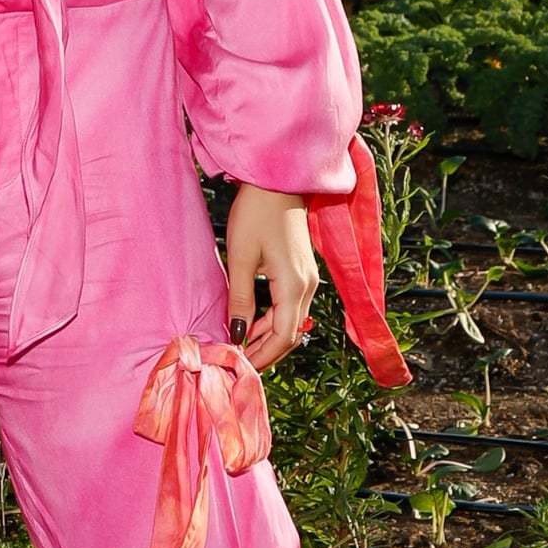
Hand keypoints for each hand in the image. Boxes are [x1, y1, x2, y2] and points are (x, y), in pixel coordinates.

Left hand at [224, 184, 318, 372]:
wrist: (277, 181)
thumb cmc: (255, 213)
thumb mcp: (240, 258)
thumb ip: (241, 299)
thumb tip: (238, 336)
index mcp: (294, 285)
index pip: (283, 337)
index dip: (262, 356)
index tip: (238, 366)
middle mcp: (308, 286)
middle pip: (291, 334)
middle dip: (266, 352)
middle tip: (237, 363)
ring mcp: (309, 279)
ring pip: (292, 322)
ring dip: (268, 337)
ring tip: (240, 346)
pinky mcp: (303, 271)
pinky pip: (291, 306)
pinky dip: (273, 320)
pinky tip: (252, 322)